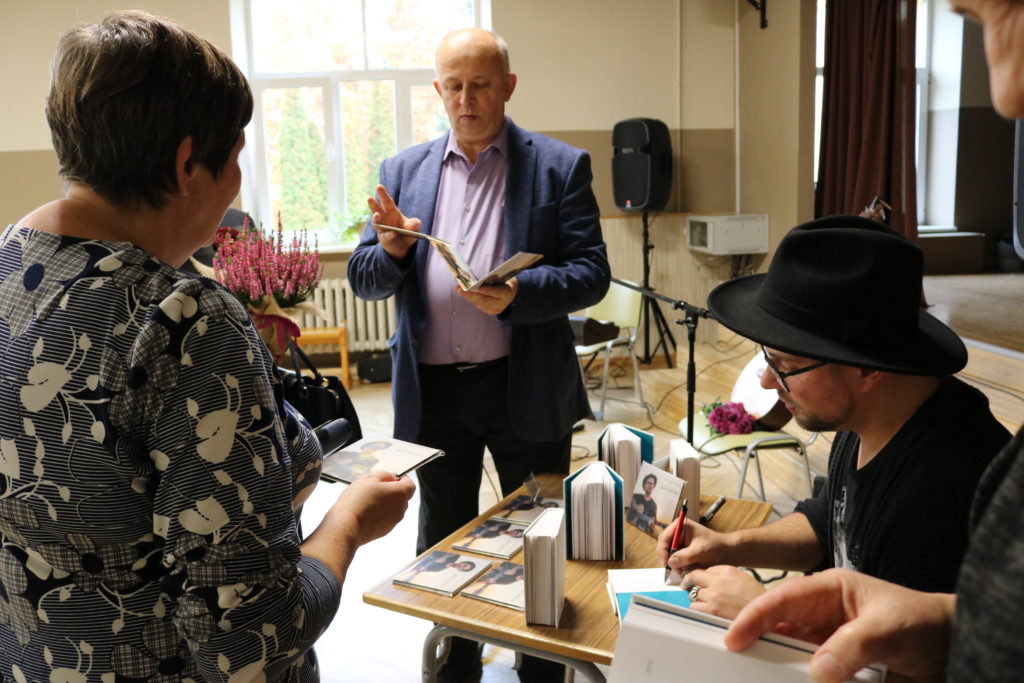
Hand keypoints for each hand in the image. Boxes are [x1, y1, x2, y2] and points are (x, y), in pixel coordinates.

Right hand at [302, 469, 415, 583]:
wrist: (346, 527)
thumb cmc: (357, 501)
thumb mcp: (369, 479)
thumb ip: (384, 475)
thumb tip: (391, 477)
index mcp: (400, 494)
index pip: (410, 485)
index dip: (402, 480)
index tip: (390, 478)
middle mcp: (400, 509)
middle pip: (402, 497)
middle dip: (391, 491)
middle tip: (374, 488)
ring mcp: (393, 521)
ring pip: (393, 508)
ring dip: (385, 503)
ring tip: (367, 501)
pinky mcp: (385, 531)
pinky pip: (386, 519)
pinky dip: (379, 514)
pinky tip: (365, 512)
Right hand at [367, 184, 420, 259]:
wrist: (404, 248)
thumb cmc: (407, 233)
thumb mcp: (414, 228)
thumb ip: (414, 224)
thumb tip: (413, 224)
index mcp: (392, 212)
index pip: (387, 202)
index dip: (383, 194)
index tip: (378, 186)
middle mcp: (385, 219)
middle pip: (377, 210)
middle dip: (373, 204)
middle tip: (369, 197)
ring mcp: (383, 229)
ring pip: (376, 223)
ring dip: (375, 218)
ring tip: (376, 215)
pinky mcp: (384, 239)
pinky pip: (386, 236)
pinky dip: (390, 235)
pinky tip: (394, 233)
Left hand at [456, 277, 517, 314]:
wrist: (511, 293)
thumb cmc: (504, 281)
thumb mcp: (502, 278)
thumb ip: (493, 278)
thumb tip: (477, 279)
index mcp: (507, 293)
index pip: (497, 292)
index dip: (488, 291)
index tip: (478, 288)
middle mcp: (502, 304)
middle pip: (485, 300)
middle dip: (472, 294)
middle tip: (460, 289)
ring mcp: (496, 309)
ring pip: (480, 303)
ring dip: (468, 296)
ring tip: (459, 289)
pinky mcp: (490, 311)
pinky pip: (479, 305)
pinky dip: (472, 298)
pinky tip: (464, 293)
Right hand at [656, 517, 729, 572]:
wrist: (727, 552)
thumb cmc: (715, 546)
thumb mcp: (699, 551)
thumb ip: (684, 556)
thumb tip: (670, 562)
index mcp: (680, 525)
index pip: (664, 538)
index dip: (662, 551)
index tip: (666, 563)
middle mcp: (678, 532)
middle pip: (664, 546)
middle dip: (667, 558)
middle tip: (674, 570)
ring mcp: (680, 542)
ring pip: (668, 554)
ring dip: (673, 563)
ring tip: (681, 571)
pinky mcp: (682, 550)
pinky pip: (675, 559)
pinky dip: (677, 565)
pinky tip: (683, 570)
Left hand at [681, 565, 764, 619]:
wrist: (766, 617)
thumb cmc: (758, 600)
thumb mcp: (744, 579)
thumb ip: (727, 577)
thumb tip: (713, 580)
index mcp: (728, 571)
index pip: (706, 569)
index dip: (702, 575)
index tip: (699, 579)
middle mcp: (719, 581)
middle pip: (694, 576)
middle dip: (689, 580)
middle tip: (686, 584)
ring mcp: (714, 596)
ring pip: (693, 593)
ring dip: (696, 598)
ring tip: (704, 603)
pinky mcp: (711, 610)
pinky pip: (694, 607)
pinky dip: (697, 609)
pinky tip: (705, 611)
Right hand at [725, 568, 954, 682]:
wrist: (956, 650)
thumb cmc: (925, 623)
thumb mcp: (889, 627)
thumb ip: (854, 645)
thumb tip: (819, 669)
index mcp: (828, 591)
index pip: (781, 600)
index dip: (754, 617)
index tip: (734, 639)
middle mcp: (823, 616)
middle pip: (778, 629)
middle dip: (757, 644)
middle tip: (736, 663)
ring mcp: (829, 644)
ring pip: (790, 656)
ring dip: (778, 669)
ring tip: (759, 679)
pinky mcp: (839, 670)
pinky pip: (811, 677)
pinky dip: (798, 682)